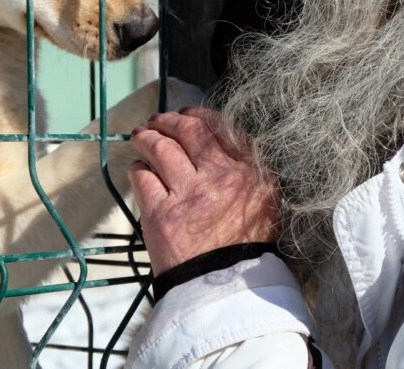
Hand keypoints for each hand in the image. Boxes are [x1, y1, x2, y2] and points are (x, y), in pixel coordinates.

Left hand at [128, 106, 279, 275]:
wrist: (226, 289)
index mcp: (250, 172)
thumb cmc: (247, 245)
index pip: (220, 126)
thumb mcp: (264, 200)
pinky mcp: (160, 214)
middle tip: (157, 120)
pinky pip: (142, 177)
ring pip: (160, 148)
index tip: (187, 114)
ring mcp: (188, 195)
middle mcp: (221, 177)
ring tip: (140, 136)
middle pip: (187, 130)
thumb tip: (221, 134)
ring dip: (146, 138)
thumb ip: (249, 165)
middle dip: (168, 120)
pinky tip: (138, 170)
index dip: (198, 114)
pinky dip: (138, 169)